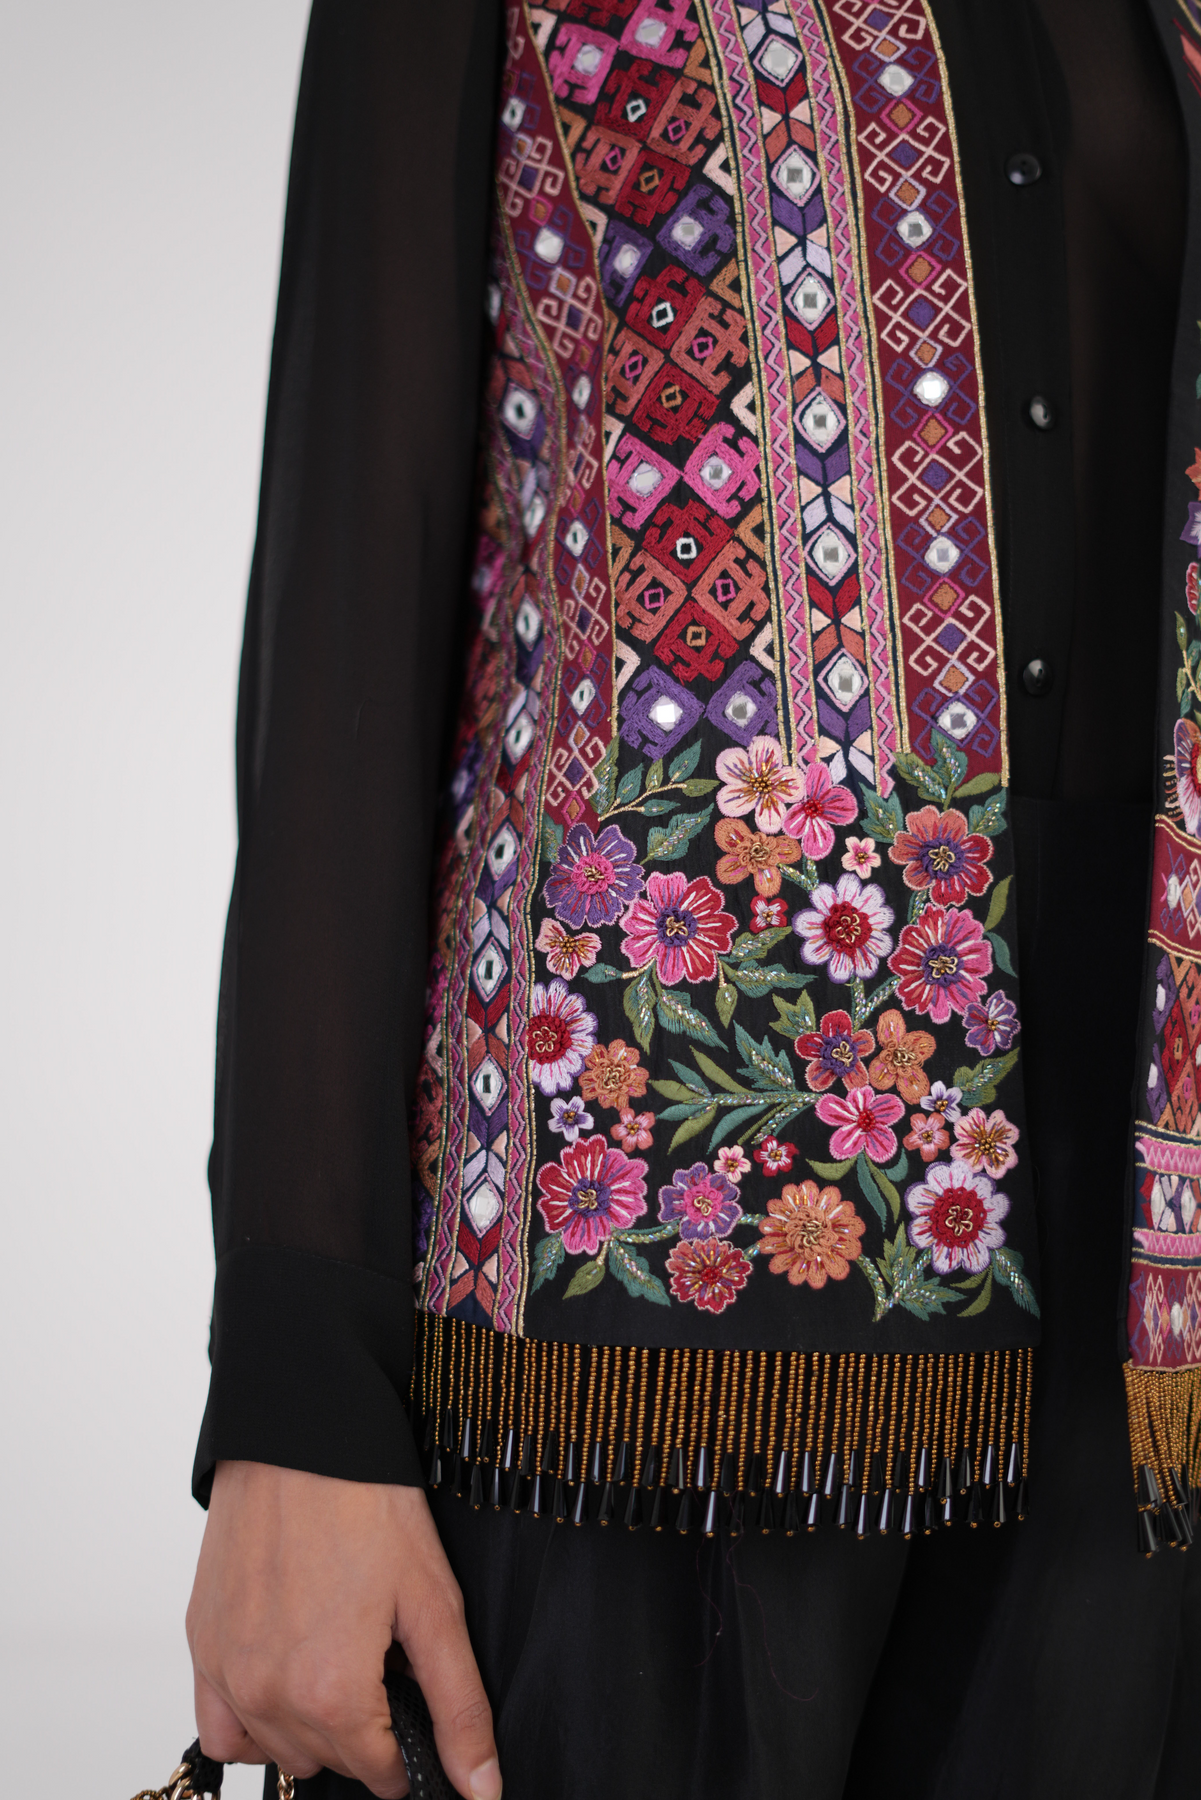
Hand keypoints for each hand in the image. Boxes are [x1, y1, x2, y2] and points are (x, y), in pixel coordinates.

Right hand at [187, 1461, 500, 1799]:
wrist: (301, 1434)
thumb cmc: (367, 1502)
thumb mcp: (433, 1602)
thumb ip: (458, 1705)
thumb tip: (480, 1787)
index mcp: (330, 1692)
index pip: (380, 1773)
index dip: (409, 1748)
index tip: (416, 1709)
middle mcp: (267, 1694)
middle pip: (328, 1761)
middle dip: (364, 1731)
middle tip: (382, 1663)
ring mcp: (225, 1671)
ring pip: (276, 1748)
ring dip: (310, 1725)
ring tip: (337, 1658)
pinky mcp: (200, 1643)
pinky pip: (219, 1725)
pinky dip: (250, 1720)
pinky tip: (283, 1678)